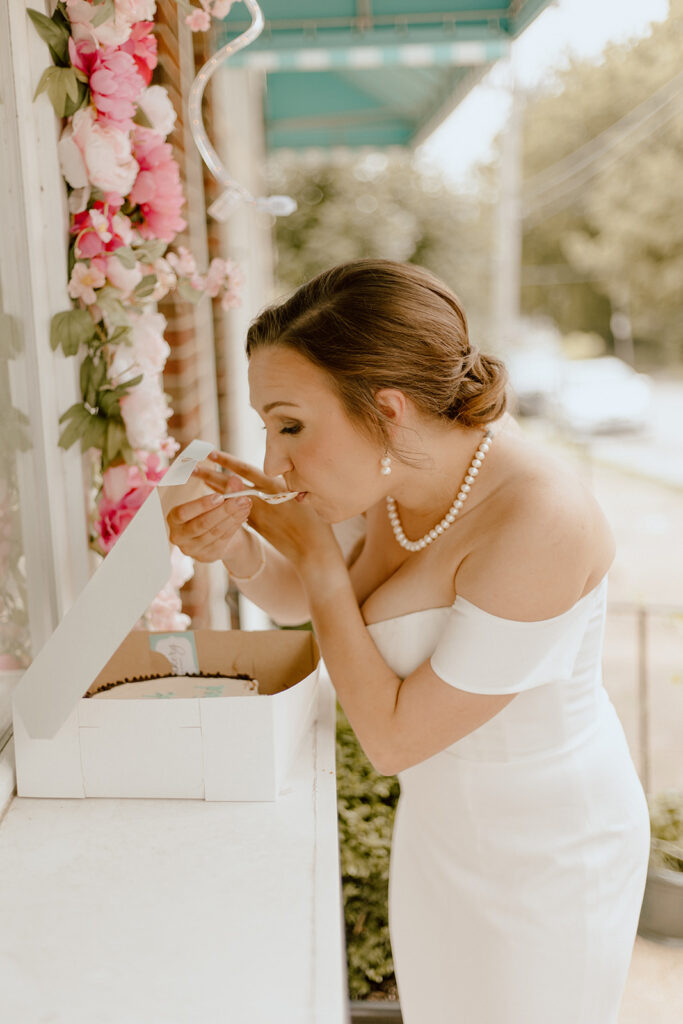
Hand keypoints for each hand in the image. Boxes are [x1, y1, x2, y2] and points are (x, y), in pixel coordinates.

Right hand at [166, 474, 251, 562]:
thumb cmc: (209, 513)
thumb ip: (225, 490)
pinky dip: (235, 526)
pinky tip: (244, 515)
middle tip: (241, 499)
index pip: (183, 513)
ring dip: (233, 517)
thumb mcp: (215, 501)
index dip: (201, 505)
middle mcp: (179, 537)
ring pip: (214, 532)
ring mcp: (192, 549)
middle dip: (224, 510)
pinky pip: (223, 539)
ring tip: (246, 505)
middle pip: (201, 524)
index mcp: (173, 519)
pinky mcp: (206, 556)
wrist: (215, 537)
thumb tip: (236, 479)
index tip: (219, 496)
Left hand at [194, 450, 342, 572]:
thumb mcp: (304, 493)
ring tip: (199, 478)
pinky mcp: (258, 526)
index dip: (226, 461)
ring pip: (231, 498)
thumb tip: (277, 472)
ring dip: (214, 488)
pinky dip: (225, 504)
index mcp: (273, 487)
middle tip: (192, 466)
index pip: (244, 471)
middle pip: (231, 484)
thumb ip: (286, 482)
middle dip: (211, 474)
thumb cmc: (315, 519)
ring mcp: (257, 514)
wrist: (313, 549)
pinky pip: (236, 511)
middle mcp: (261, 499)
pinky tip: (216, 500)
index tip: (210, 453)